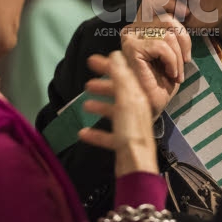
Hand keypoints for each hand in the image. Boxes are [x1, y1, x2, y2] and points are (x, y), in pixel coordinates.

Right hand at [78, 52, 158, 176]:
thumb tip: (117, 55)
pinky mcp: (122, 143)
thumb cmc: (132, 132)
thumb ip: (121, 77)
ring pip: (112, 112)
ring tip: (85, 104)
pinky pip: (107, 135)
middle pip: (117, 93)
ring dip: (99, 107)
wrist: (136, 166)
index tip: (92, 61)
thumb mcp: (125, 100)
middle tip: (87, 83)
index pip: (123, 75)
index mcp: (138, 97)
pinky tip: (83, 132)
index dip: (108, 66)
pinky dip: (95, 133)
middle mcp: (135, 110)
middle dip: (102, 87)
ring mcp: (129, 127)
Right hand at [119, 0, 192, 116]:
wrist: (154, 105)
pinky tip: (170, 73)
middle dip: (182, 37)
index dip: (172, 1)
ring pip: (167, 33)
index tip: (187, 12)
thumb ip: (174, 30)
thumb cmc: (163, 81)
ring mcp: (130, 37)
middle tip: (185, 58)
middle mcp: (131, 29)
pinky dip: (172, 61)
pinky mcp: (131, 48)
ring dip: (178, 56)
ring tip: (175, 71)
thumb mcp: (174, 50)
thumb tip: (187, 9)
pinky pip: (162, 46)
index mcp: (140, 26)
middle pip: (166, 16)